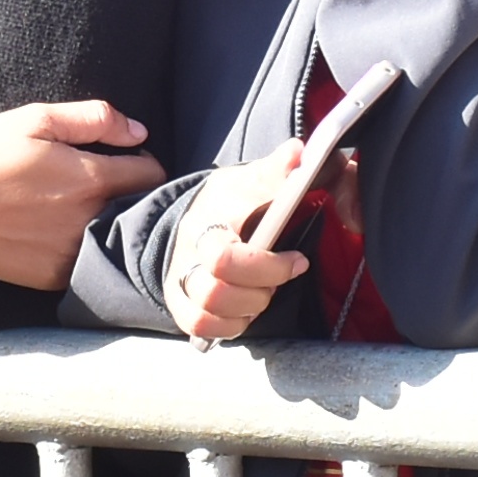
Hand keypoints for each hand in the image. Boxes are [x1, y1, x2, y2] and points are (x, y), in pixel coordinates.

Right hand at [0, 100, 164, 289]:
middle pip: (143, 211)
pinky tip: (63, 232)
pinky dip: (89, 249)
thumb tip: (139, 132)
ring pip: (119, 241)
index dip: (144, 162)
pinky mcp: (54, 278)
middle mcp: (88, 222)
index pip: (154, 175)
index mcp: (90, 179)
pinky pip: (91, 264)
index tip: (125, 158)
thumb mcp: (33, 120)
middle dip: (135, 194)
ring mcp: (71, 255)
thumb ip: (93, 119)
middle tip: (107, 182)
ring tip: (84, 208)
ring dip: (114, 224)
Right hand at [164, 146, 314, 342]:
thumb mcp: (260, 178)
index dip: (272, 261)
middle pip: (221, 274)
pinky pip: (199, 324)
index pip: (231, 251)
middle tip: (284, 274)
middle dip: (265, 282)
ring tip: (264, 292)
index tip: (300, 260)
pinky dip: (230, 325)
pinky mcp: (177, 298)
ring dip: (249, 305)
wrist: (199, 217)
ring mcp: (181, 270)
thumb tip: (298, 152)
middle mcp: (192, 241)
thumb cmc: (237, 201)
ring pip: (210, 303)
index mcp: (217, 209)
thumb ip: (284, 168)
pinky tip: (245, 310)